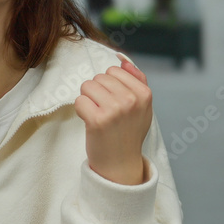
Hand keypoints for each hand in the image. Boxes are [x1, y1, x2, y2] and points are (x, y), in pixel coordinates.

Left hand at [74, 53, 152, 184]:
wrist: (121, 163)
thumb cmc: (128, 132)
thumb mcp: (142, 106)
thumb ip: (136, 80)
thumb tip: (121, 60)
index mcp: (144, 93)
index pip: (114, 70)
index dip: (109, 86)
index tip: (115, 103)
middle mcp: (131, 100)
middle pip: (99, 77)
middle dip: (97, 92)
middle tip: (105, 112)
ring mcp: (115, 110)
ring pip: (87, 86)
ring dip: (88, 100)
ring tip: (98, 115)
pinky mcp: (97, 120)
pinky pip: (79, 101)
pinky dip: (81, 111)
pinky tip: (90, 122)